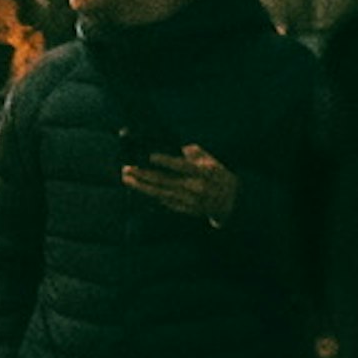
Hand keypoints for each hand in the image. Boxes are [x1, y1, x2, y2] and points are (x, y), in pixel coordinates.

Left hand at [120, 145, 240, 230]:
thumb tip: (182, 148)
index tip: (150, 156)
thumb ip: (196, 153)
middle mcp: (194, 187)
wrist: (230, 202)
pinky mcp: (185, 209)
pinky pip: (165, 202)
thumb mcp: (212, 160)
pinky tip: (140, 188)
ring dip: (142, 186)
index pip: (181, 166)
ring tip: (128, 179)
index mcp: (202, 172)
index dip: (166, 161)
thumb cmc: (219, 176)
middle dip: (144, 175)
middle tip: (127, 169)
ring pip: (160, 193)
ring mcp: (189, 201)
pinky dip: (152, 195)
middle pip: (164, 181)